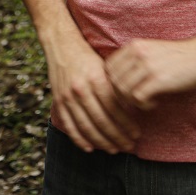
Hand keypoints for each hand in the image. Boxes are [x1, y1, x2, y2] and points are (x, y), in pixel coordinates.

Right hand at [45, 33, 140, 154]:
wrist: (62, 45)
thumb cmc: (88, 57)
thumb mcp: (106, 68)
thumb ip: (116, 88)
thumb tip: (135, 109)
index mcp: (96, 79)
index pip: (114, 108)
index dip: (126, 125)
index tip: (137, 134)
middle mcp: (81, 89)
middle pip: (102, 121)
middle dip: (117, 137)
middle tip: (129, 146)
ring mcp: (68, 96)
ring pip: (86, 127)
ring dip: (102, 142)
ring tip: (114, 149)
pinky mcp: (58, 101)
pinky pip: (69, 125)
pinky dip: (79, 139)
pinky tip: (91, 148)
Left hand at [105, 35, 195, 110]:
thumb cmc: (179, 56)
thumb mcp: (151, 51)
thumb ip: (135, 60)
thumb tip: (118, 82)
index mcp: (133, 45)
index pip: (108, 67)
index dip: (113, 82)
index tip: (126, 90)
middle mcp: (137, 53)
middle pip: (113, 80)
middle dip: (120, 95)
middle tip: (135, 100)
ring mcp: (147, 66)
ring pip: (123, 90)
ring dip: (132, 101)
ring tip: (146, 101)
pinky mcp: (158, 79)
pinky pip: (137, 98)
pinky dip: (143, 105)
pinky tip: (154, 103)